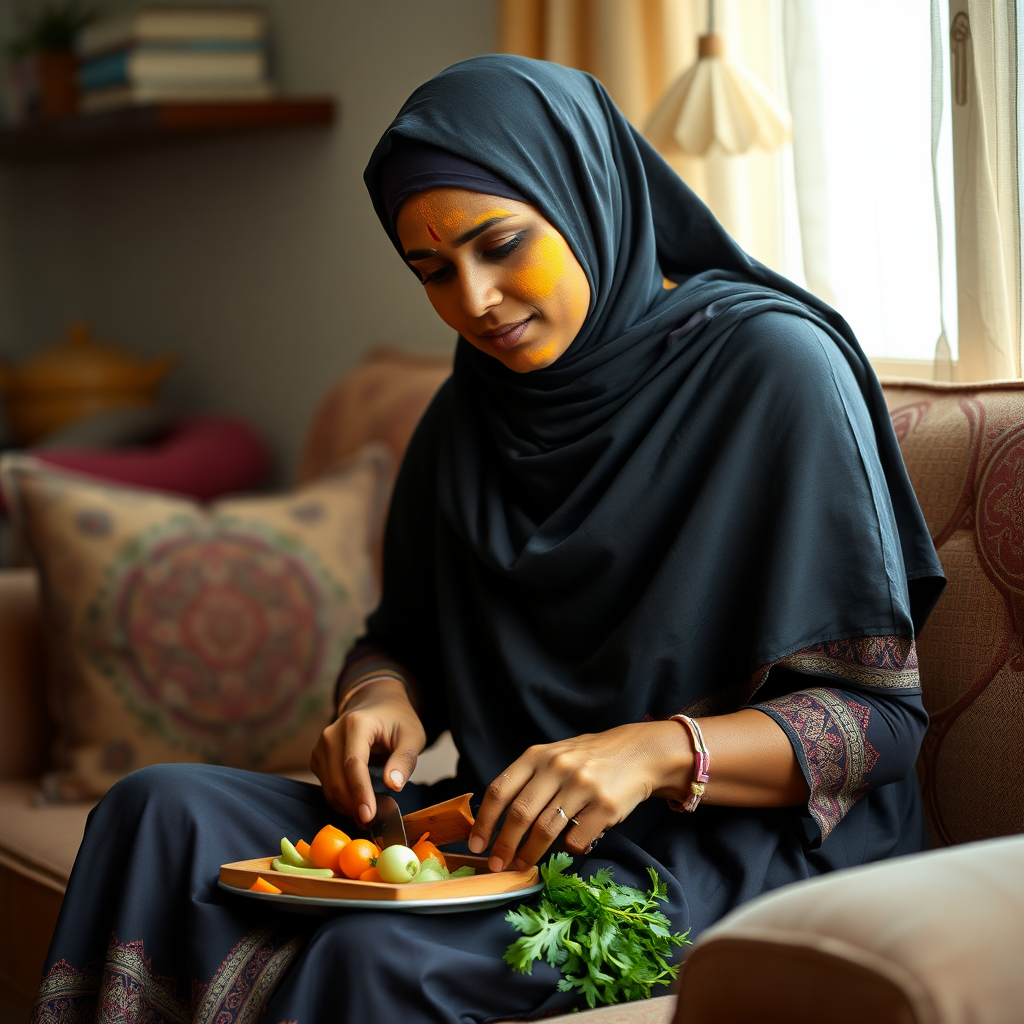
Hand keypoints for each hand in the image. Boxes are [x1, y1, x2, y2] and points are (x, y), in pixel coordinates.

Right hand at [310, 677, 425, 824]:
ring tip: (370, 815)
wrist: (377, 704)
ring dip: (348, 807)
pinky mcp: (318, 757)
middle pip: (338, 780)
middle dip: (355, 806)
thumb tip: (393, 785)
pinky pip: (326, 786)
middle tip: (375, 823)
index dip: (360, 793)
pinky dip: (341, 800)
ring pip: (329, 788)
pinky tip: (359, 803)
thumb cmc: (397, 720)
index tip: (370, 816)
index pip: (353, 764)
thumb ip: (404, 759)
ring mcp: (321, 745)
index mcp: (356, 724)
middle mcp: (332, 733)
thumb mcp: (412, 735)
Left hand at [467, 721, 691, 871]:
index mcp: (537, 756)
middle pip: (520, 815)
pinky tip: (567, 848)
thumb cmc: (589, 759)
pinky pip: (576, 839)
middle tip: (497, 865)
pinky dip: (567, 850)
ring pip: (545, 831)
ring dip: (530, 854)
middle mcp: (557, 767)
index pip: (500, 790)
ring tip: (522, 865)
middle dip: (504, 845)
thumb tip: (495, 821)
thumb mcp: (554, 757)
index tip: (476, 845)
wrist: (639, 752)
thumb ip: (528, 780)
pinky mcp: (605, 806)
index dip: (484, 821)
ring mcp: (582, 786)